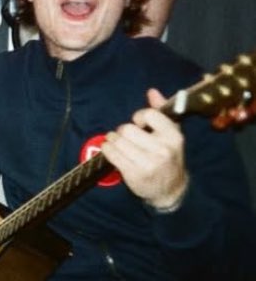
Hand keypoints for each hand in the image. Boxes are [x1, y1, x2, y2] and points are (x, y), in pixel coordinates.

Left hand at [99, 89, 188, 210]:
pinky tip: (112, 151)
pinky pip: (111, 154)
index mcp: (174, 137)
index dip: (139, 117)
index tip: (139, 123)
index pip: (149, 114)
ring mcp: (148, 163)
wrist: (171, 189)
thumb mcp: (171, 134)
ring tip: (118, 144)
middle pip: (127, 129)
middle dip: (122, 131)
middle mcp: (163, 150)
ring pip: (117, 141)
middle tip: (126, 136)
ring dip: (113, 140)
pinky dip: (107, 150)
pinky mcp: (134, 174)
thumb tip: (152, 91)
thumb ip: (161, 111)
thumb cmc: (169, 157)